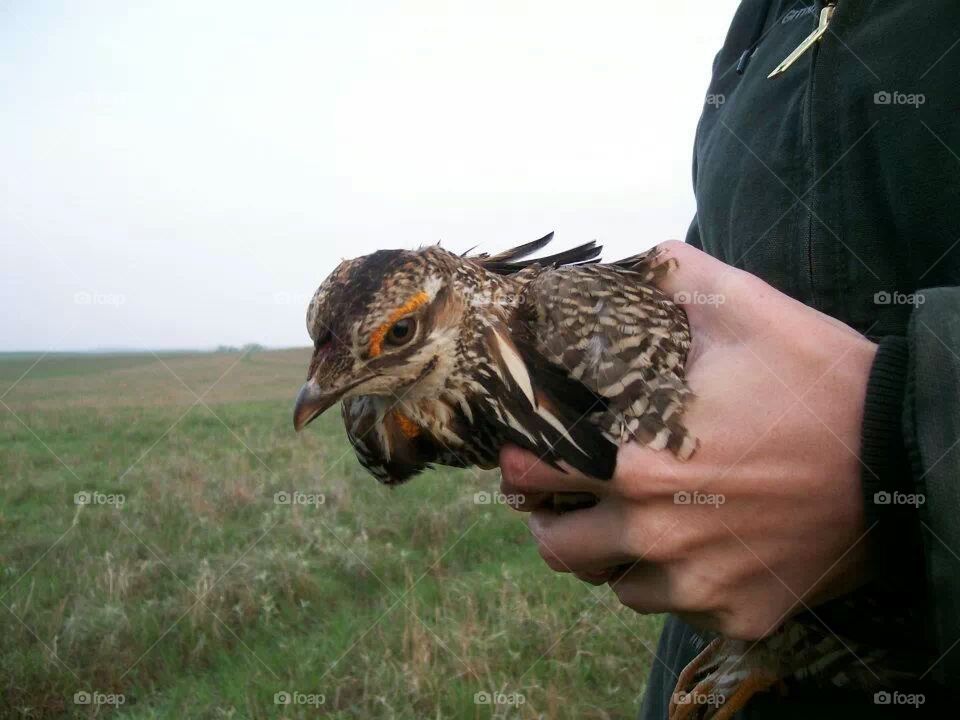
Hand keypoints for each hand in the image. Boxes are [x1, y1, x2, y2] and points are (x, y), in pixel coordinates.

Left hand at [499, 241, 877, 639]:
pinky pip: (680, 612)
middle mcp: (655, 533)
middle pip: (558, 547)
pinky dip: (678, 586)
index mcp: (636, 463)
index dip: (522, 464)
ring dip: (616, 556)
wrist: (907, 454)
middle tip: (572, 497)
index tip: (529, 457)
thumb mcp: (741, 308)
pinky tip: (700, 549)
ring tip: (640, 521)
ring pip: (616, 586)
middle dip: (554, 519)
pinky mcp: (741, 613)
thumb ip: (669, 278)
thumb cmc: (818, 382)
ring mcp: (699, 583)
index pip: (532, 479)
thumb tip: (628, 264)